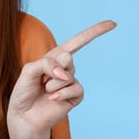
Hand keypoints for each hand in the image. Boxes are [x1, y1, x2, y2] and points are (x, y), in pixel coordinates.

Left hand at [7, 20, 115, 138]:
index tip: (113, 23)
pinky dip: (61, 94)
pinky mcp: (76, 96)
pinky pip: (75, 89)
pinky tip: (52, 99)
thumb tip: (67, 73)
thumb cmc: (24, 91)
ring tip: (44, 91)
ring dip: (51, 85)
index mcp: (56, 56)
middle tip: (41, 80)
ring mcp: (72, 81)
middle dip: (51, 69)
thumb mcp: (29, 69)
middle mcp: (66, 67)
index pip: (79, 41)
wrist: (24, 116)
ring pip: (67, 76)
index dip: (96, 31)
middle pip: (67, 58)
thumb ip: (47, 64)